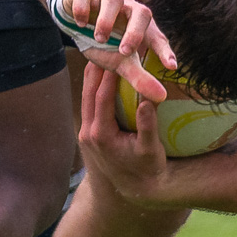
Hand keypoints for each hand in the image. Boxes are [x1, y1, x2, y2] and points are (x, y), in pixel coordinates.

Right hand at [58, 0, 175, 102]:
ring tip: (99, 39)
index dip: (164, 51)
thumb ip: (139, 77)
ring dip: (106, 21)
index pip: (157, 37)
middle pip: (141, 12)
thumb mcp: (120, 60)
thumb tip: (161, 97)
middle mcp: (128, 6)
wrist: (76, 17)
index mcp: (141, 23)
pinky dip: (82, 8)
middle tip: (124, 53)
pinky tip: (80, 23)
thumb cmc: (104, 39)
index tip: (171, 66)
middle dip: (134, 33)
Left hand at [79, 66, 171, 202]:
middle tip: (102, 47)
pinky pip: (88, 105)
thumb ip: (148, 127)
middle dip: (95, 70)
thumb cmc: (147, 168)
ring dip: (92, 77)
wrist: (135, 189)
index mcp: (102, 135)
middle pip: (88, 93)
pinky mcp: (89, 133)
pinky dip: (93, 88)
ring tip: (99, 54)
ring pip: (85, 98)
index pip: (101, 98)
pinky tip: (100, 75)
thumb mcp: (151, 150)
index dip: (107, 76)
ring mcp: (86, 133)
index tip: (114, 56)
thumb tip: (148, 101)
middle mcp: (89, 133)